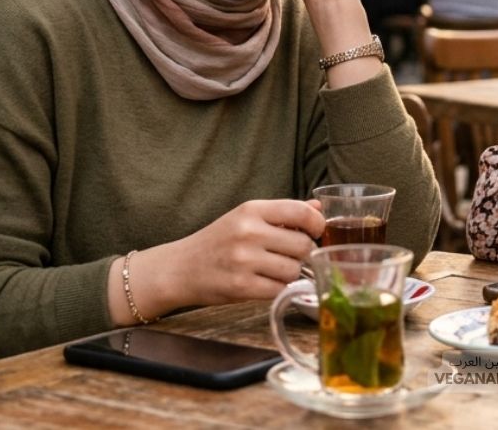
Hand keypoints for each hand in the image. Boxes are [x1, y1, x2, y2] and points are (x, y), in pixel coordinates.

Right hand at [158, 199, 324, 307]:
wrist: (180, 268)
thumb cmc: (218, 241)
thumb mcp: (247, 217)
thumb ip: (284, 213)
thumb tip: (318, 207)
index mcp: (252, 210)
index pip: (301, 212)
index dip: (317, 224)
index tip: (315, 232)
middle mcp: (248, 232)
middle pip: (303, 245)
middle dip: (303, 253)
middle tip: (290, 255)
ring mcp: (244, 260)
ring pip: (294, 269)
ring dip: (291, 273)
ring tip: (275, 269)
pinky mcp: (241, 286)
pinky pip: (279, 289)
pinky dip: (278, 288)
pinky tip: (266, 282)